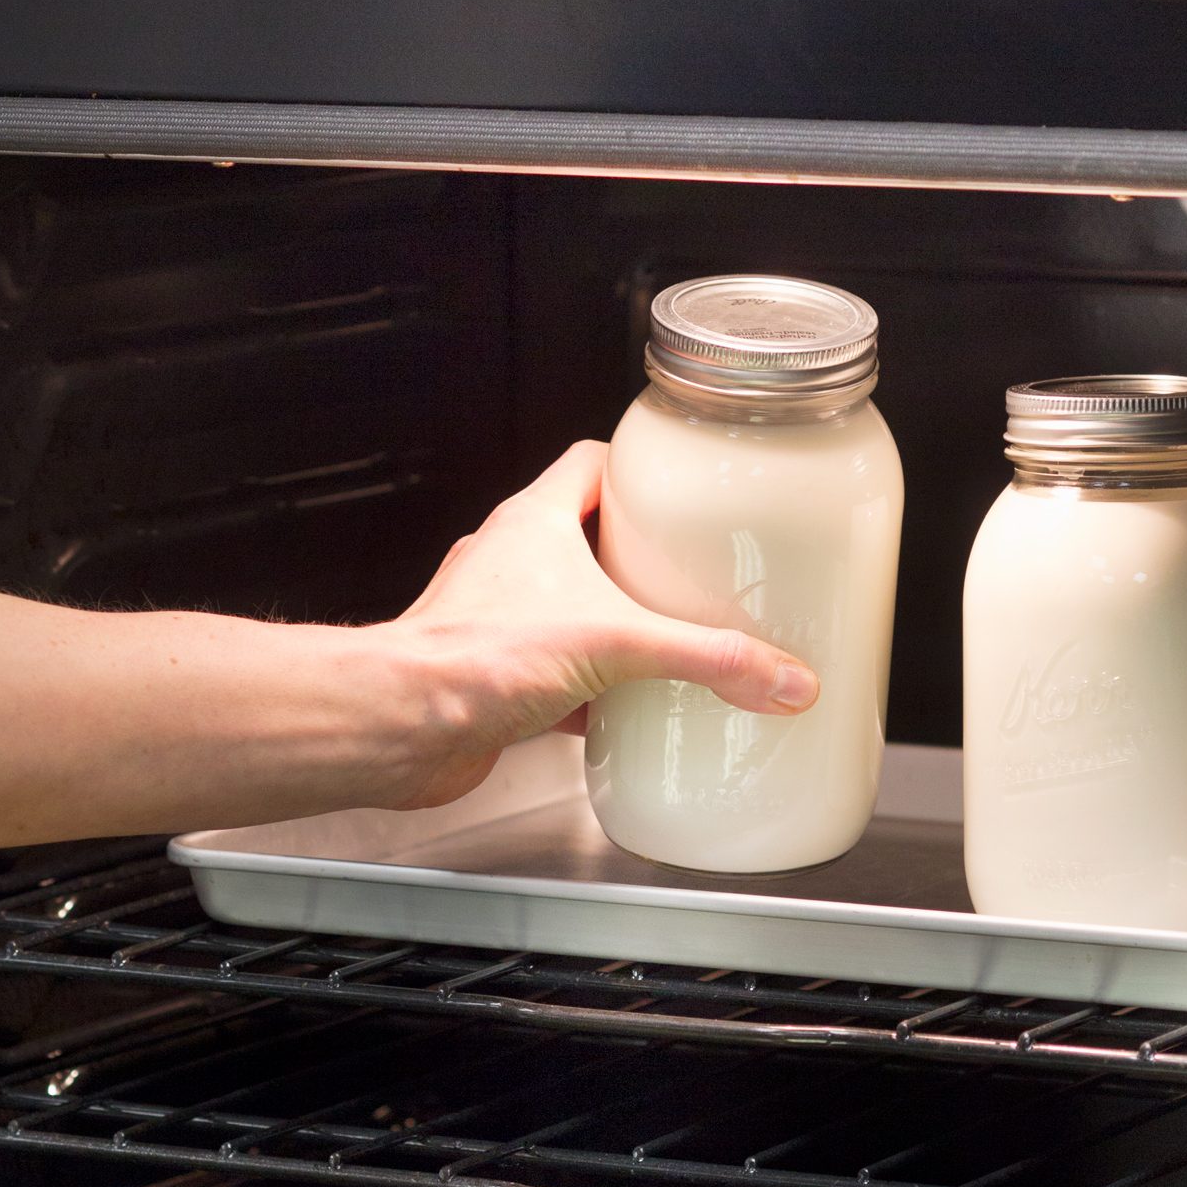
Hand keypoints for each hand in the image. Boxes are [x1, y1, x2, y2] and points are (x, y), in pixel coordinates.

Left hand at [377, 439, 820, 808]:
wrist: (405, 724)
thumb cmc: (472, 657)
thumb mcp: (620, 644)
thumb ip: (710, 659)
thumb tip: (781, 676)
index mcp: (537, 522)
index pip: (592, 463)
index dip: (639, 467)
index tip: (682, 484)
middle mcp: (513, 561)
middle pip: (589, 536)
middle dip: (642, 557)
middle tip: (692, 573)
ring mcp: (500, 616)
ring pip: (570, 605)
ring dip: (615, 622)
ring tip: (668, 639)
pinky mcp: (495, 673)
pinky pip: (556, 669)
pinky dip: (593, 687)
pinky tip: (625, 710)